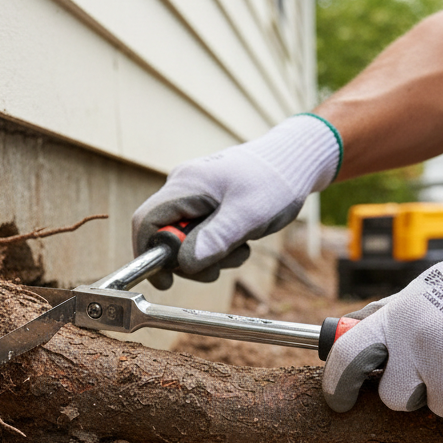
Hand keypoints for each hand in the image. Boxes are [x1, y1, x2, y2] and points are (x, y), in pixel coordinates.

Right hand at [132, 114, 340, 288]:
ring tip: (241, 248)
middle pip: (164, 236)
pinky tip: (242, 241)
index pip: (145, 221)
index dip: (147, 254)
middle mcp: (183, 188)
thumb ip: (216, 238)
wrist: (297, 161)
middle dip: (190, 259)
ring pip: (185, 240)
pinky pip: (202, 235)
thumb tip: (184, 263)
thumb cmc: (275, 181)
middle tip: (219, 266)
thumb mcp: (248, 214)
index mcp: (185, 185)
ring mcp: (196, 197)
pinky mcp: (208, 205)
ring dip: (210, 255)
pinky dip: (219, 247)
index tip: (166, 281)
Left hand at [322, 204, 442, 421]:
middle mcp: (421, 345)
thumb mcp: (425, 290)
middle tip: (440, 367)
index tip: (337, 400)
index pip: (348, 357)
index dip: (337, 385)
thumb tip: (347, 329)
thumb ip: (389, 317)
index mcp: (399, 318)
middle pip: (395, 398)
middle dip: (413, 391)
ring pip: (442, 407)